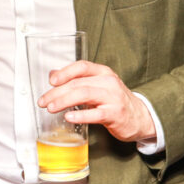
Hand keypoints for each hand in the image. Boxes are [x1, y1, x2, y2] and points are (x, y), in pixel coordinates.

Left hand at [37, 60, 155, 141]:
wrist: (140, 117)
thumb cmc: (115, 101)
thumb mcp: (98, 86)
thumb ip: (77, 81)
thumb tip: (53, 74)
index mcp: (103, 73)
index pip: (82, 67)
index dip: (64, 72)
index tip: (51, 81)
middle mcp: (108, 82)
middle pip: (78, 83)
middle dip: (57, 92)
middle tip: (43, 101)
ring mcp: (113, 98)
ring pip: (84, 94)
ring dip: (64, 101)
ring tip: (51, 107)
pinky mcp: (115, 114)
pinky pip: (95, 114)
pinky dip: (80, 115)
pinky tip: (68, 117)